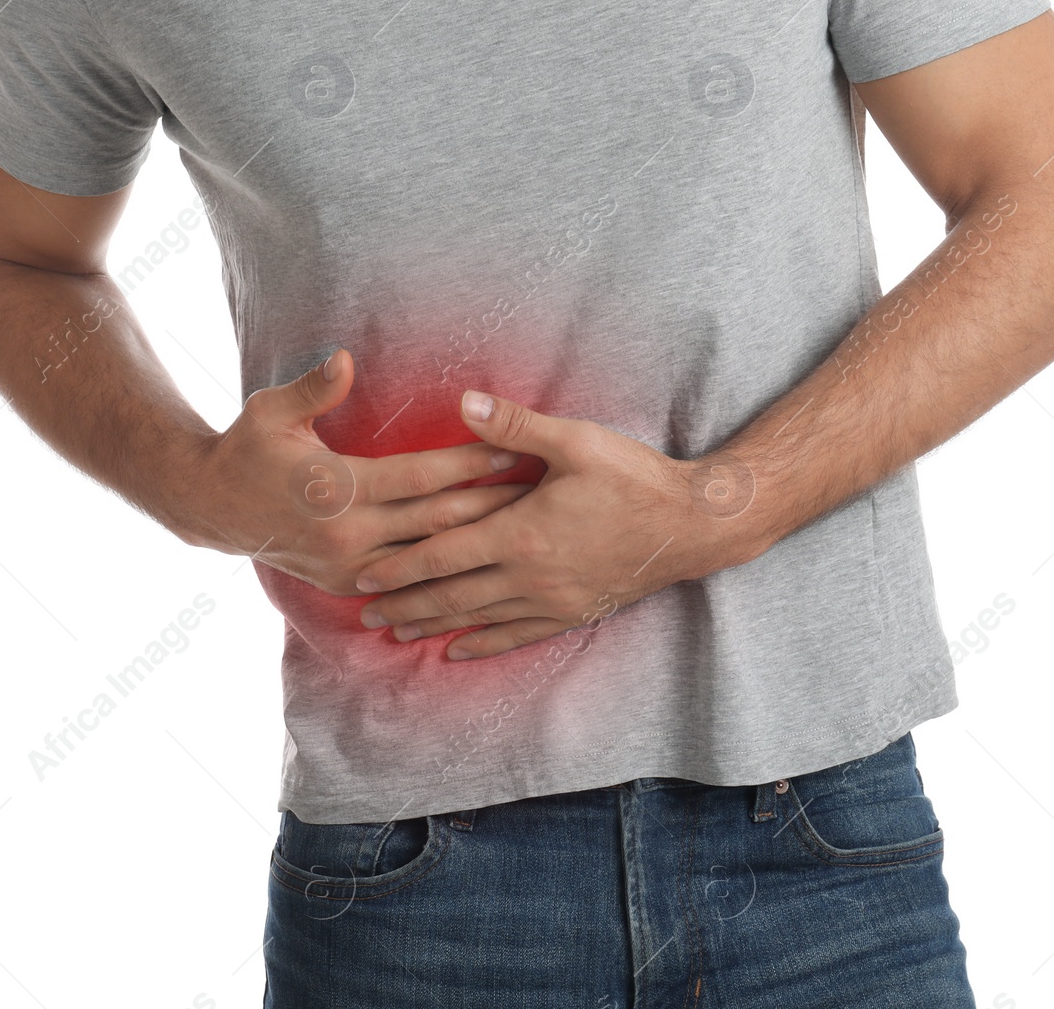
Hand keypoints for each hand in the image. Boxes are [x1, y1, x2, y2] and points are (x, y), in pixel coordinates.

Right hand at [173, 351, 535, 595]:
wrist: (213, 508)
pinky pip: (409, 584)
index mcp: (336, 488)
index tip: (511, 449)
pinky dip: (448, 575)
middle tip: (542, 491)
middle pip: (437, 521)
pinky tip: (485, 566)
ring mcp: (348, 567)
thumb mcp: (271, 410)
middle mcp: (347, 534)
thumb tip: (345, 359)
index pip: (419, 476)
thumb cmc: (248, 448)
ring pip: (430, 558)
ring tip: (529, 528)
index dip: (468, 463)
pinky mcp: (347, 585)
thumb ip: (315, 388)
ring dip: (479, 544)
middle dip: (492, 506)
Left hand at [353, 390, 756, 658]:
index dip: (400, 566)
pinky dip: (484, 645)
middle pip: (451, 596)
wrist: (691, 524)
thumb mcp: (574, 440)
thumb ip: (514, 425)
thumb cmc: (633, 476)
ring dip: (433, 627)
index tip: (362, 573)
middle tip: (362, 610)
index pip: (445, 554)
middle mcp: (529, 575)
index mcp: (522, 532)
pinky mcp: (572, 612)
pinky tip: (459, 651)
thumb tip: (463, 402)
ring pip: (478, 620)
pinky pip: (518, 635)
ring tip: (395, 633)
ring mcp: (551, 599)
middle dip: (404, 603)